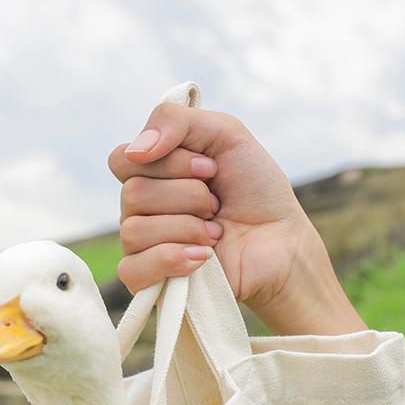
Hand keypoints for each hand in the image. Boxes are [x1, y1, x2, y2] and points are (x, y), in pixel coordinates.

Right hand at [108, 104, 365, 334]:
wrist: (282, 242)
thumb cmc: (255, 190)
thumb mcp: (225, 134)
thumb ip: (176, 121)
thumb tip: (135, 150)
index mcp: (151, 174)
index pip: (122, 160)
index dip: (168, 163)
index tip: (209, 168)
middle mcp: (139, 209)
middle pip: (132, 194)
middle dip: (188, 196)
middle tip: (217, 204)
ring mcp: (142, 247)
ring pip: (134, 230)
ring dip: (188, 228)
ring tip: (216, 233)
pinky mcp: (150, 283)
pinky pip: (133, 270)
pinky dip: (171, 260)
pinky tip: (202, 258)